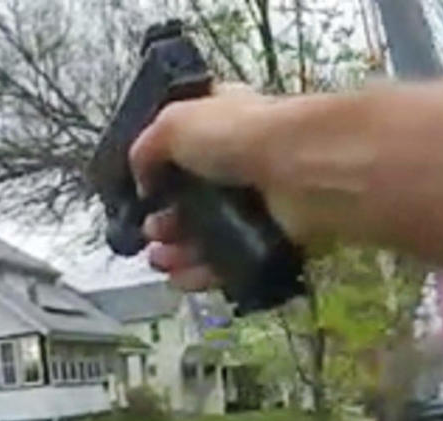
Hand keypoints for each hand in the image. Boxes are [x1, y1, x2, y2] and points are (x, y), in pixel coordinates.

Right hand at [129, 85, 339, 291]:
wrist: (302, 173)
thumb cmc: (242, 135)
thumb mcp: (174, 123)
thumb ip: (146, 147)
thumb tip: (140, 178)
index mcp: (219, 121)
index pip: (181, 145)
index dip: (157, 169)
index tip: (140, 191)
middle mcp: (239, 160)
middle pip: (191, 198)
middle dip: (163, 219)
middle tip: (150, 231)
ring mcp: (255, 202)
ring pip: (207, 233)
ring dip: (177, 250)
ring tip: (159, 259)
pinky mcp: (270, 237)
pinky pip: (229, 261)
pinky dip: (202, 272)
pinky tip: (180, 277)